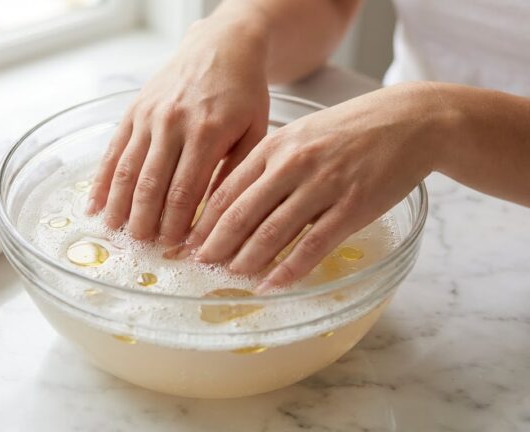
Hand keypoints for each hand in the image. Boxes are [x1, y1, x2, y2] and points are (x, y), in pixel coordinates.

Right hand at [86, 15, 270, 244]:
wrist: (222, 45)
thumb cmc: (244, 92)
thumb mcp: (256, 130)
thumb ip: (236, 171)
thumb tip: (216, 216)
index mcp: (207, 132)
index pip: (185, 190)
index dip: (176, 222)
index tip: (173, 245)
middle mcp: (173, 124)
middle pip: (151, 184)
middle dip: (144, 220)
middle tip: (141, 245)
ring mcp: (149, 116)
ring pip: (127, 169)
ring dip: (119, 204)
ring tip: (115, 231)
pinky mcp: (133, 111)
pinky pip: (113, 150)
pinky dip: (102, 180)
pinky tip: (95, 203)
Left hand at [186, 82, 448, 289]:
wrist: (408, 121)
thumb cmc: (348, 130)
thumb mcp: (299, 135)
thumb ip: (267, 163)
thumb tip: (233, 199)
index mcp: (275, 146)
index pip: (227, 190)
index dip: (204, 220)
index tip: (188, 241)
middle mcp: (293, 165)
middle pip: (242, 214)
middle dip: (216, 244)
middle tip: (199, 265)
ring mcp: (323, 187)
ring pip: (273, 232)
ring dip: (247, 260)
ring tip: (231, 276)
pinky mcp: (352, 207)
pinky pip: (313, 245)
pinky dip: (288, 269)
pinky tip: (272, 284)